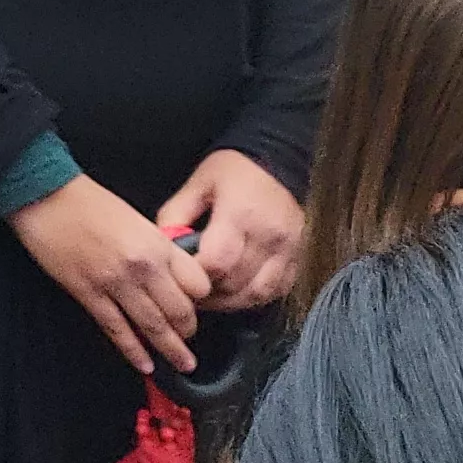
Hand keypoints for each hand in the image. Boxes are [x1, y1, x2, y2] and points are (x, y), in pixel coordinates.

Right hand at [11, 175, 212, 373]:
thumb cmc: (86, 201)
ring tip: (182, 364)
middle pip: (180, 311)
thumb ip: (155, 247)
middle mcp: (142, 266)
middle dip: (188, 331)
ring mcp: (115, 283)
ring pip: (153, 326)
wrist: (44, 195)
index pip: (197, 285)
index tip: (196, 305)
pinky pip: (117, 329)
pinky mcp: (88, 293)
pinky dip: (133, 351)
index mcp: (157, 244)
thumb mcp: (136, 219)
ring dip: (171, 350)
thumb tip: (167, 274)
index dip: (200, 298)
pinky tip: (144, 363)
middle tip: (190, 340)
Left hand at [157, 149, 303, 311]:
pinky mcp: (299, 258)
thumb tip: (162, 248)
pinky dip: (253, 297)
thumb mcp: (197, 184)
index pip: (216, 263)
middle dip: (208, 293)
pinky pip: (276, 291)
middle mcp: (269, 237)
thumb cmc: (231, 171)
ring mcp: (289, 250)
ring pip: (257, 294)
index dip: (194, 277)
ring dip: (230, 302)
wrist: (277, 160)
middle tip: (188, 291)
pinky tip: (236, 292)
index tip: (178, 278)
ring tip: (209, 296)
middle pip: (235, 284)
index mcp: (240, 215)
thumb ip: (176, 215)